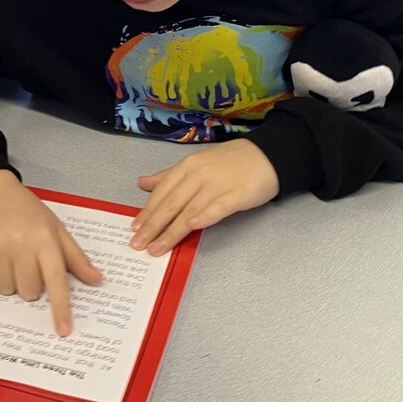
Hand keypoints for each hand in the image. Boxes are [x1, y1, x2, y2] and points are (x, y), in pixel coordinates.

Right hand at [0, 170, 102, 336]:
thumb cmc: (26, 211)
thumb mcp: (55, 229)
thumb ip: (75, 257)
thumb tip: (96, 280)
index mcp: (45, 238)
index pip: (56, 280)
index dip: (60, 308)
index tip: (64, 330)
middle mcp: (21, 243)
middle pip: (29, 291)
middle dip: (30, 284)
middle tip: (26, 262)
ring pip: (6, 290)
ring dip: (9, 281)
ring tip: (8, 255)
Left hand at [131, 139, 278, 256]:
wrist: (267, 154)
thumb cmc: (230, 161)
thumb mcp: (196, 163)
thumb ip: (169, 176)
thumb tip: (143, 183)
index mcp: (188, 166)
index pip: (162, 192)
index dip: (147, 211)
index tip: (134, 228)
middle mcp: (199, 175)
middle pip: (171, 203)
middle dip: (153, 226)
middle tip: (138, 244)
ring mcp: (217, 185)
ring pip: (189, 210)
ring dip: (171, 231)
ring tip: (157, 247)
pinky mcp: (237, 195)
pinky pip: (218, 207)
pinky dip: (204, 216)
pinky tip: (192, 226)